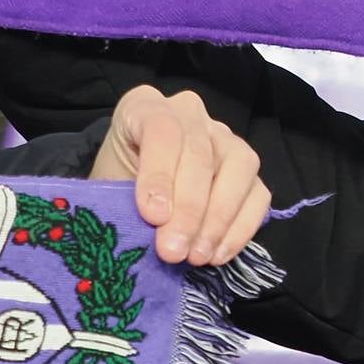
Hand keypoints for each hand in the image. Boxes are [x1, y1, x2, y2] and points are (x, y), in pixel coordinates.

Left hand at [91, 85, 270, 266]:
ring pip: (240, 166)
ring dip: (219, 218)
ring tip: (197, 256)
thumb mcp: (104, 185)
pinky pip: (258, 193)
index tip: (153, 217)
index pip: (162, 130)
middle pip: (201, 153)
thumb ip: (123, 198)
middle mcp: (190, 114)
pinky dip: (241, 227)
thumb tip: (151, 230)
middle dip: (189, 208)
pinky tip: (217, 254)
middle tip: (173, 251)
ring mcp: (225, 138)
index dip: (159, 174)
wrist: (128, 193)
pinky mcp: (247, 170)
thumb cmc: (111, 184)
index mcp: (145, 106)